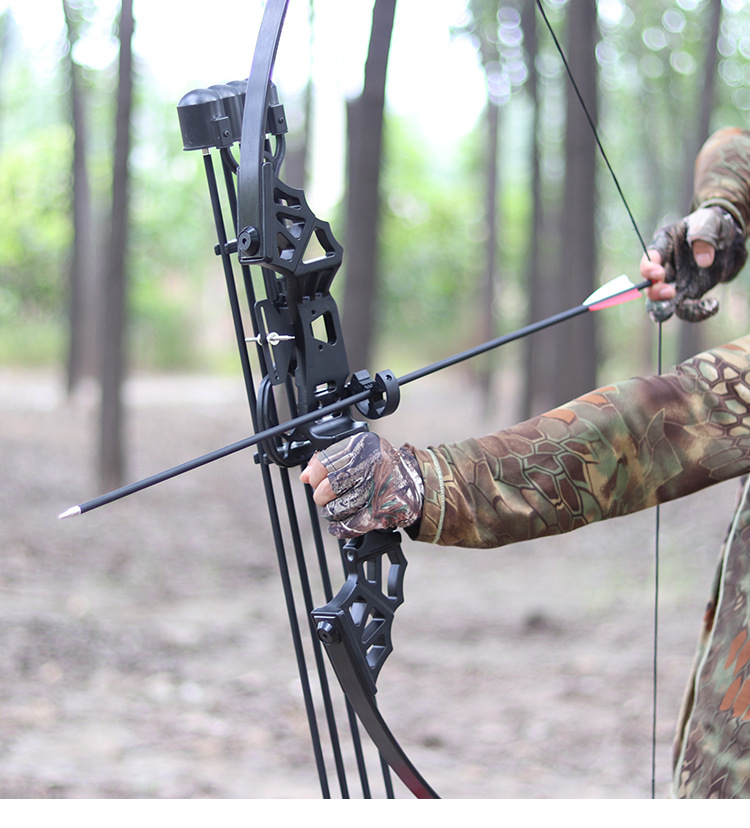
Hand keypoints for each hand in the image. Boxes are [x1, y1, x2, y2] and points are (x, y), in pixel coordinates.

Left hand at [300, 432, 423, 538]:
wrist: (419, 484)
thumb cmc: (385, 468)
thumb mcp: (362, 452)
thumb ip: (331, 459)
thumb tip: (305, 476)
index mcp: (364, 446)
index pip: (325, 462)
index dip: (314, 475)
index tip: (315, 480)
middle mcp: (371, 466)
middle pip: (328, 487)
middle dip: (322, 496)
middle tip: (326, 497)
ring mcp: (376, 491)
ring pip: (336, 508)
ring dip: (332, 513)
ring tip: (338, 508)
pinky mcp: (380, 513)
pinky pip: (349, 525)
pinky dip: (340, 528)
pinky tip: (340, 523)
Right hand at [639, 205, 745, 321]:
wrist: (727, 238)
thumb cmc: (712, 225)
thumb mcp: (710, 223)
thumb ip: (704, 236)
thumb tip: (703, 261)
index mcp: (664, 245)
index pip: (649, 259)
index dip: (648, 269)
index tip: (659, 274)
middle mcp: (666, 267)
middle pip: (650, 287)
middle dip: (656, 293)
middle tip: (671, 292)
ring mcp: (676, 282)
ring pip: (662, 303)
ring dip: (670, 309)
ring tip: (691, 306)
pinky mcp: (690, 293)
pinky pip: (686, 309)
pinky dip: (697, 312)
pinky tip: (712, 305)